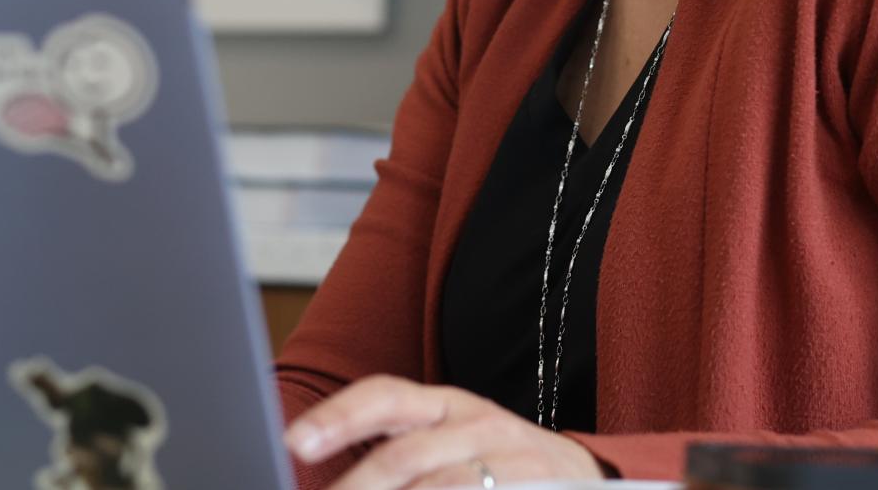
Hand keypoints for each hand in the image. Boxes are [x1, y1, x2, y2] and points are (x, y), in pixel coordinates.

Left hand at [286, 376, 603, 488]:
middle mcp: (474, 423)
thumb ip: (394, 453)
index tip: (295, 441)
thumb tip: (320, 471)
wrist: (582, 475)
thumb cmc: (495, 462)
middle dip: (358, 487)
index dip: (339, 416)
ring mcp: (507, 458)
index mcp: (444, 404)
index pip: (384, 397)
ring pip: (440, 486)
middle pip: (404, 454)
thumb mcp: (446, 442)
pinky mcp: (531, 487)